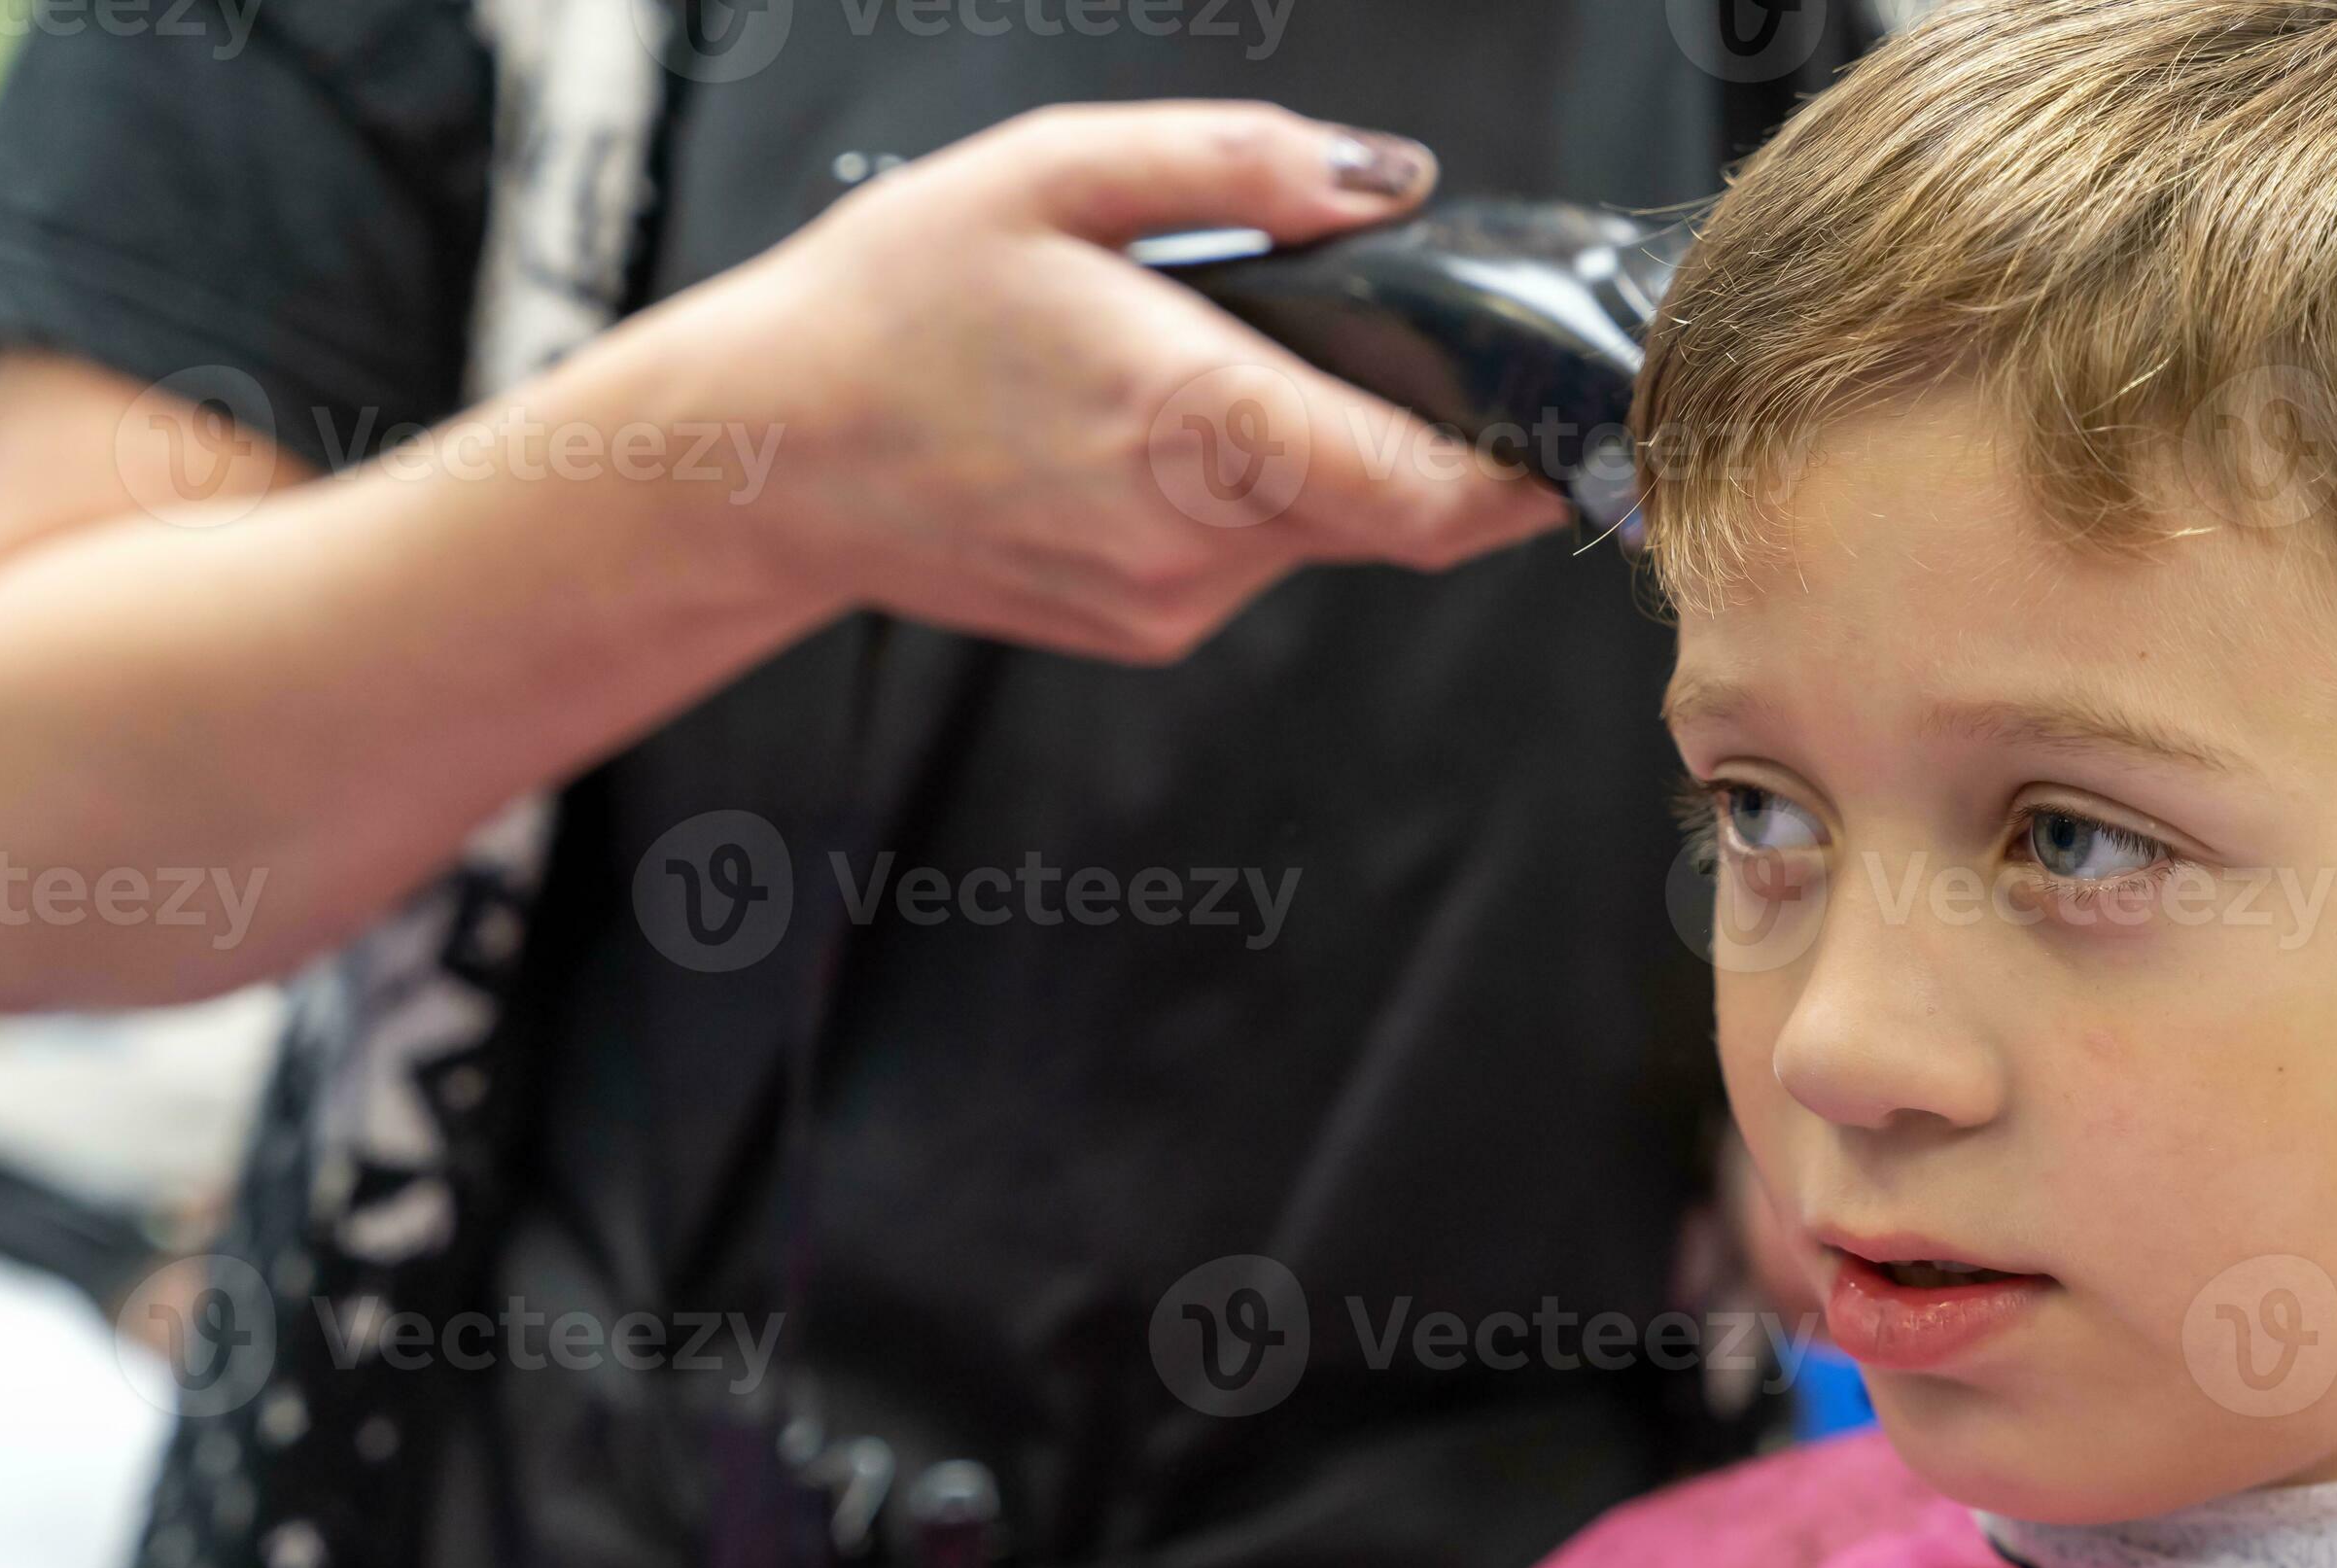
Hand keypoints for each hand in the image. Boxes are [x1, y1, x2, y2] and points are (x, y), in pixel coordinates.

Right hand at [652, 101, 1572, 661]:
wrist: (761, 461)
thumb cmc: (890, 307)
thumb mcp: (1056, 173)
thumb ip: (1242, 167)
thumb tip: (1393, 182)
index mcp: (1198, 427)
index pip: (1432, 497)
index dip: (1528, 472)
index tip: (1575, 424)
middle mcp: (1199, 544)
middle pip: (1397, 512)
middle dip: (1425, 433)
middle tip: (1395, 339)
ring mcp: (1171, 604)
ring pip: (1324, 534)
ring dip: (1320, 455)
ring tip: (1216, 365)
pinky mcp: (1143, 631)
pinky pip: (1251, 559)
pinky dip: (1251, 494)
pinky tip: (1157, 429)